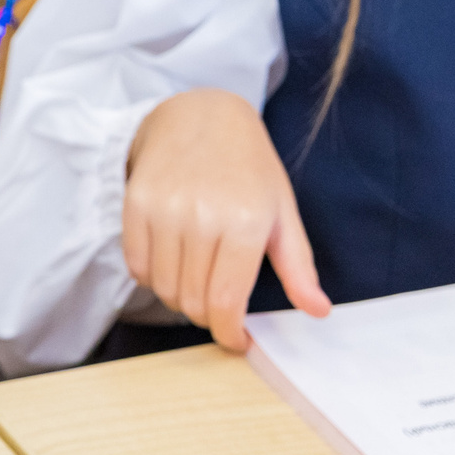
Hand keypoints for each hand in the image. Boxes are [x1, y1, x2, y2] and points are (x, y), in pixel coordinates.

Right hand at [122, 88, 331, 352]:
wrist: (201, 114)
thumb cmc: (248, 167)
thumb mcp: (282, 212)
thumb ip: (298, 267)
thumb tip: (318, 311)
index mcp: (246, 222)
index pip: (225, 303)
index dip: (229, 334)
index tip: (236, 340)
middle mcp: (202, 216)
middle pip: (192, 302)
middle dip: (207, 317)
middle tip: (219, 303)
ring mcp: (164, 209)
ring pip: (163, 289)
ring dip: (180, 297)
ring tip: (196, 278)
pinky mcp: (135, 203)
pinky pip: (137, 267)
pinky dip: (152, 276)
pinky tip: (172, 260)